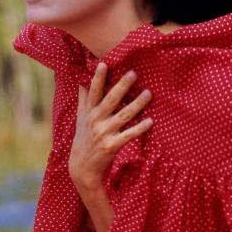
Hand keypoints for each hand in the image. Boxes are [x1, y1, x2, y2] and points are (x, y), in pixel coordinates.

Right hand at [69, 63, 152, 191]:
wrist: (82, 167)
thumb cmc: (83, 138)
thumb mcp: (80, 118)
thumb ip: (83, 99)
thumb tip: (80, 79)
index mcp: (89, 112)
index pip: (93, 92)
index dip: (98, 78)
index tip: (104, 63)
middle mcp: (95, 121)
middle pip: (110, 100)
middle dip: (122, 86)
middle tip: (133, 73)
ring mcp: (103, 133)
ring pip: (123, 116)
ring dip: (137, 104)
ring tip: (149, 93)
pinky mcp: (112, 146)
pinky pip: (128, 135)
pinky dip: (140, 128)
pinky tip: (150, 121)